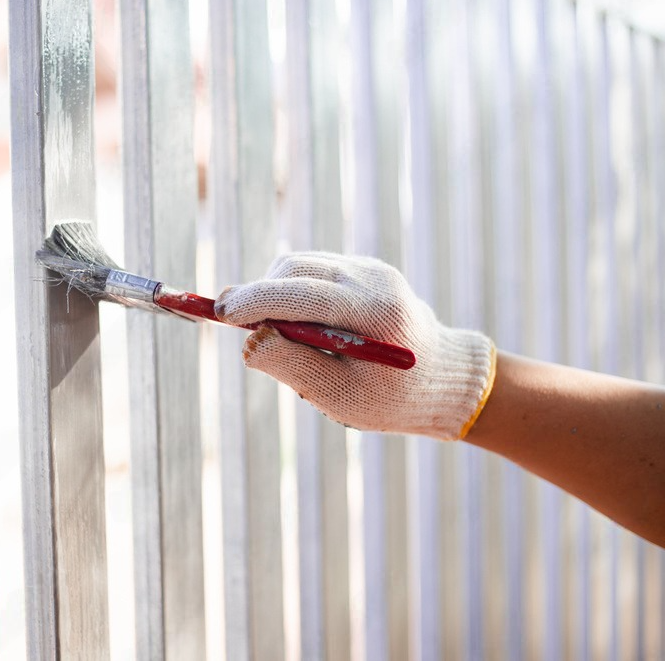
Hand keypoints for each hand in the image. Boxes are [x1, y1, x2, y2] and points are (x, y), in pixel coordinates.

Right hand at [215, 252, 495, 438]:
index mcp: (375, 312)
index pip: (300, 293)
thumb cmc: (391, 399)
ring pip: (299, 266)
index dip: (254, 300)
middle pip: (294, 269)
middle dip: (258, 294)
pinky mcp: (365, 269)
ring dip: (274, 294)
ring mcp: (371, 268)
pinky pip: (312, 271)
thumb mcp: (340, 397)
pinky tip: (303, 329)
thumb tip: (248, 340)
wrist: (444, 379)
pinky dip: (292, 293)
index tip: (221, 313)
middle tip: (233, 325)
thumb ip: (292, 366)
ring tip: (281, 339)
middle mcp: (374, 278)